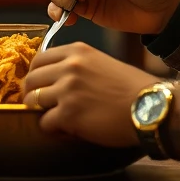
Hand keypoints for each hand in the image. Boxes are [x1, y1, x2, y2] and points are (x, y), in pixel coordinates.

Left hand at [22, 43, 155, 146]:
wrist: (148, 106)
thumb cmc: (129, 87)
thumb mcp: (101, 63)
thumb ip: (77, 66)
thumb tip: (53, 79)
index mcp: (78, 51)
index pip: (39, 59)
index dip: (36, 75)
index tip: (40, 86)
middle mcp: (70, 66)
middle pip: (31, 80)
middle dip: (33, 95)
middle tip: (43, 106)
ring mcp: (67, 90)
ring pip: (32, 101)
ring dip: (42, 112)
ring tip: (57, 118)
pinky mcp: (68, 114)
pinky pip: (44, 123)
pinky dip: (53, 129)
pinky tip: (68, 129)